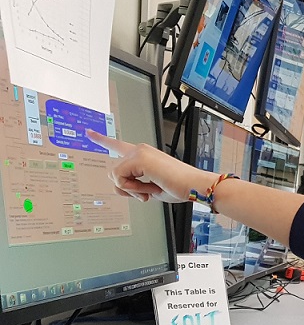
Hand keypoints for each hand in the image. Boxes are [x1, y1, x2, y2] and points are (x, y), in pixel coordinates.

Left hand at [88, 130, 212, 203]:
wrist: (194, 187)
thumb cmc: (180, 187)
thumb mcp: (150, 189)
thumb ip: (133, 185)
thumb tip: (119, 185)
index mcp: (143, 155)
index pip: (118, 145)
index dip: (102, 140)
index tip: (88, 132)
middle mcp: (139, 150)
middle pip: (113, 172)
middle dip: (126, 188)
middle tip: (146, 192)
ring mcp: (139, 152)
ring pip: (115, 176)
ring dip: (132, 190)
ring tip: (151, 189)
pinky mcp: (139, 158)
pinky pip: (120, 179)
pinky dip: (133, 189)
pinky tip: (149, 187)